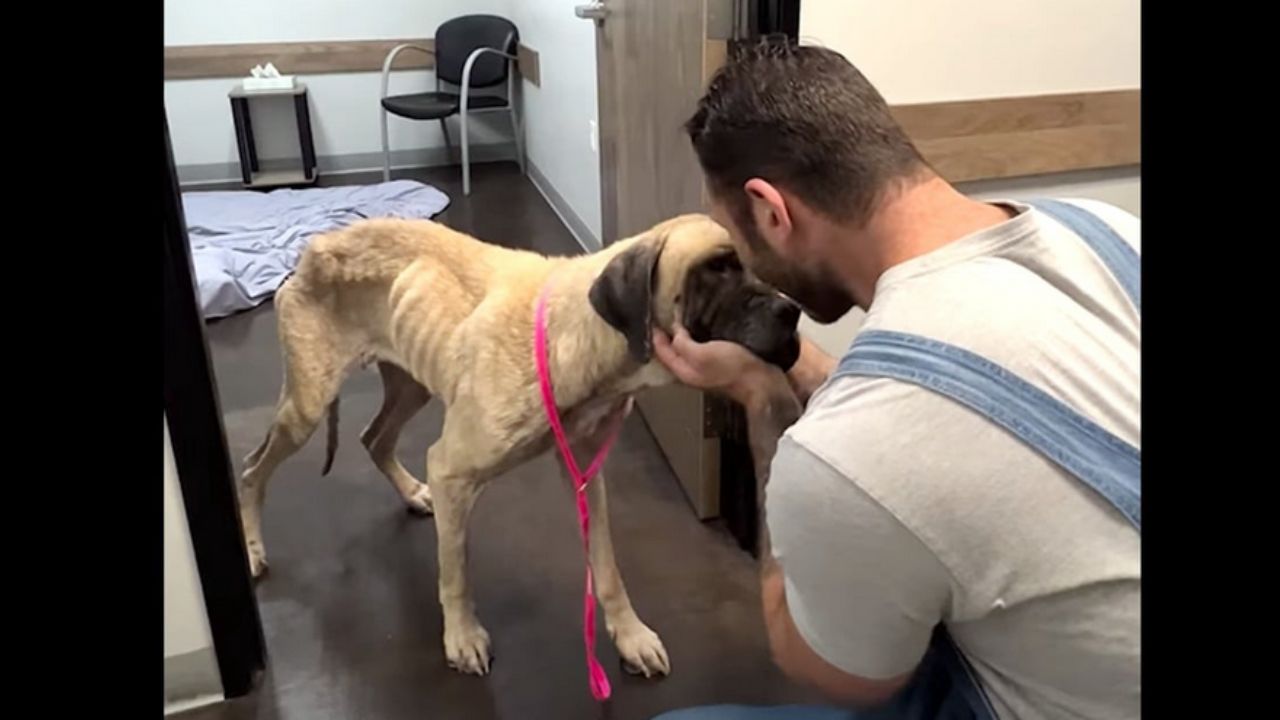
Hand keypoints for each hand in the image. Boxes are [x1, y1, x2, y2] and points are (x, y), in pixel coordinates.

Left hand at [651, 322, 778, 404]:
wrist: (761, 381)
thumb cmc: (733, 369)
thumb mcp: (702, 354)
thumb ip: (684, 344)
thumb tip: (674, 333)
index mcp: (685, 372)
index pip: (663, 353)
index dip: (657, 336)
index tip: (654, 320)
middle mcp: (693, 372)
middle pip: (673, 354)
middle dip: (667, 337)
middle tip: (664, 318)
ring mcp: (707, 370)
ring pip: (687, 351)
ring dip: (682, 337)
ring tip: (680, 321)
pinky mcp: (720, 365)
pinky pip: (702, 350)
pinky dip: (698, 338)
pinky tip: (702, 330)